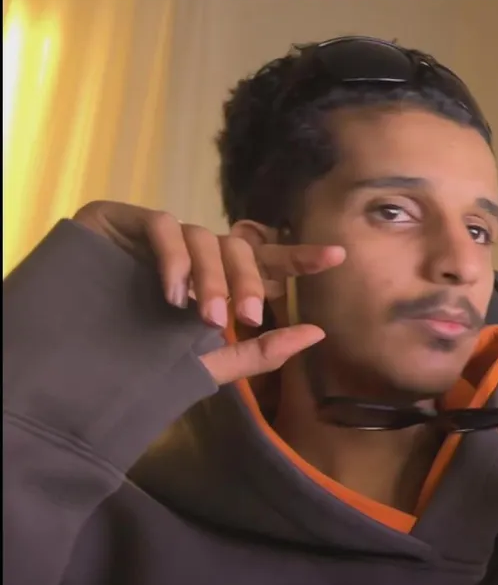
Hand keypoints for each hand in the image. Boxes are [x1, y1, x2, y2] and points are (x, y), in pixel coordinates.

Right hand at [71, 200, 344, 385]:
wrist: (73, 363)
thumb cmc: (141, 363)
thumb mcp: (208, 363)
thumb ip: (261, 352)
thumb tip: (317, 332)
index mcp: (218, 279)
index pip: (265, 263)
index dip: (300, 258)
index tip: (337, 257)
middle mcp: (194, 252)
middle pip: (237, 249)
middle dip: (244, 283)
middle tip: (244, 317)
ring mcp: (158, 234)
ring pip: (203, 238)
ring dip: (209, 278)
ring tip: (202, 316)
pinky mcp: (124, 220)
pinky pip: (161, 227)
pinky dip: (172, 259)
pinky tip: (171, 293)